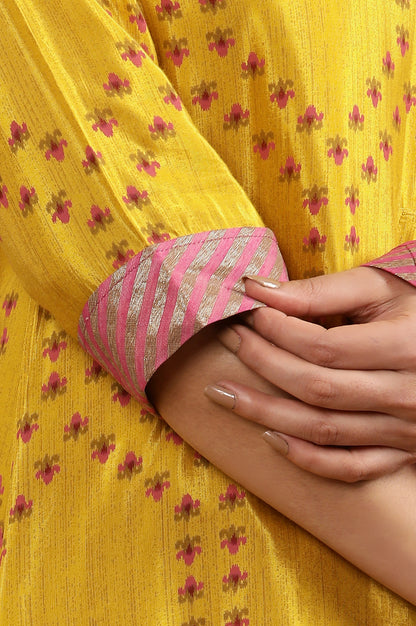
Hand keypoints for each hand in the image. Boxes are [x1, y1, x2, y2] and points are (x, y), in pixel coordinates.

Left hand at [205, 267, 415, 481]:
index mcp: (405, 348)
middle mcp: (405, 395)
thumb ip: (323, 290)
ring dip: (265, 412)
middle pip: (316, 388)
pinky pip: (349, 467)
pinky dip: (307, 458)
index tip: (248, 312)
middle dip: (262, 363)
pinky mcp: (399, 452)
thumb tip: (258, 289)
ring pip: (323, 430)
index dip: (278, 331)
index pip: (324, 347)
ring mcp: (403, 431)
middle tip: (228, 341)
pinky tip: (269, 437)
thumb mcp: (382, 289)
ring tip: (221, 392)